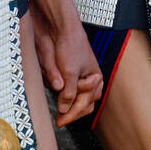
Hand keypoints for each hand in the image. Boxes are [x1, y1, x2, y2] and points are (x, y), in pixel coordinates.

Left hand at [32, 6, 103, 125]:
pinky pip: (64, 90)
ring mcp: (77, 78)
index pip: (86, 104)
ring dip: (66, 103)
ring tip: (58, 108)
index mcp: (95, 79)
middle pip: (83, 105)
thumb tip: (64, 110)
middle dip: (72, 111)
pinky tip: (55, 93)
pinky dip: (60, 94)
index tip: (61, 121)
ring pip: (73, 99)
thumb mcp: (70, 72)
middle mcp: (88, 81)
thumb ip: (69, 93)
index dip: (73, 114)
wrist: (60, 28)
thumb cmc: (71, 46)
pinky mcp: (66, 75)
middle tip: (60, 119)